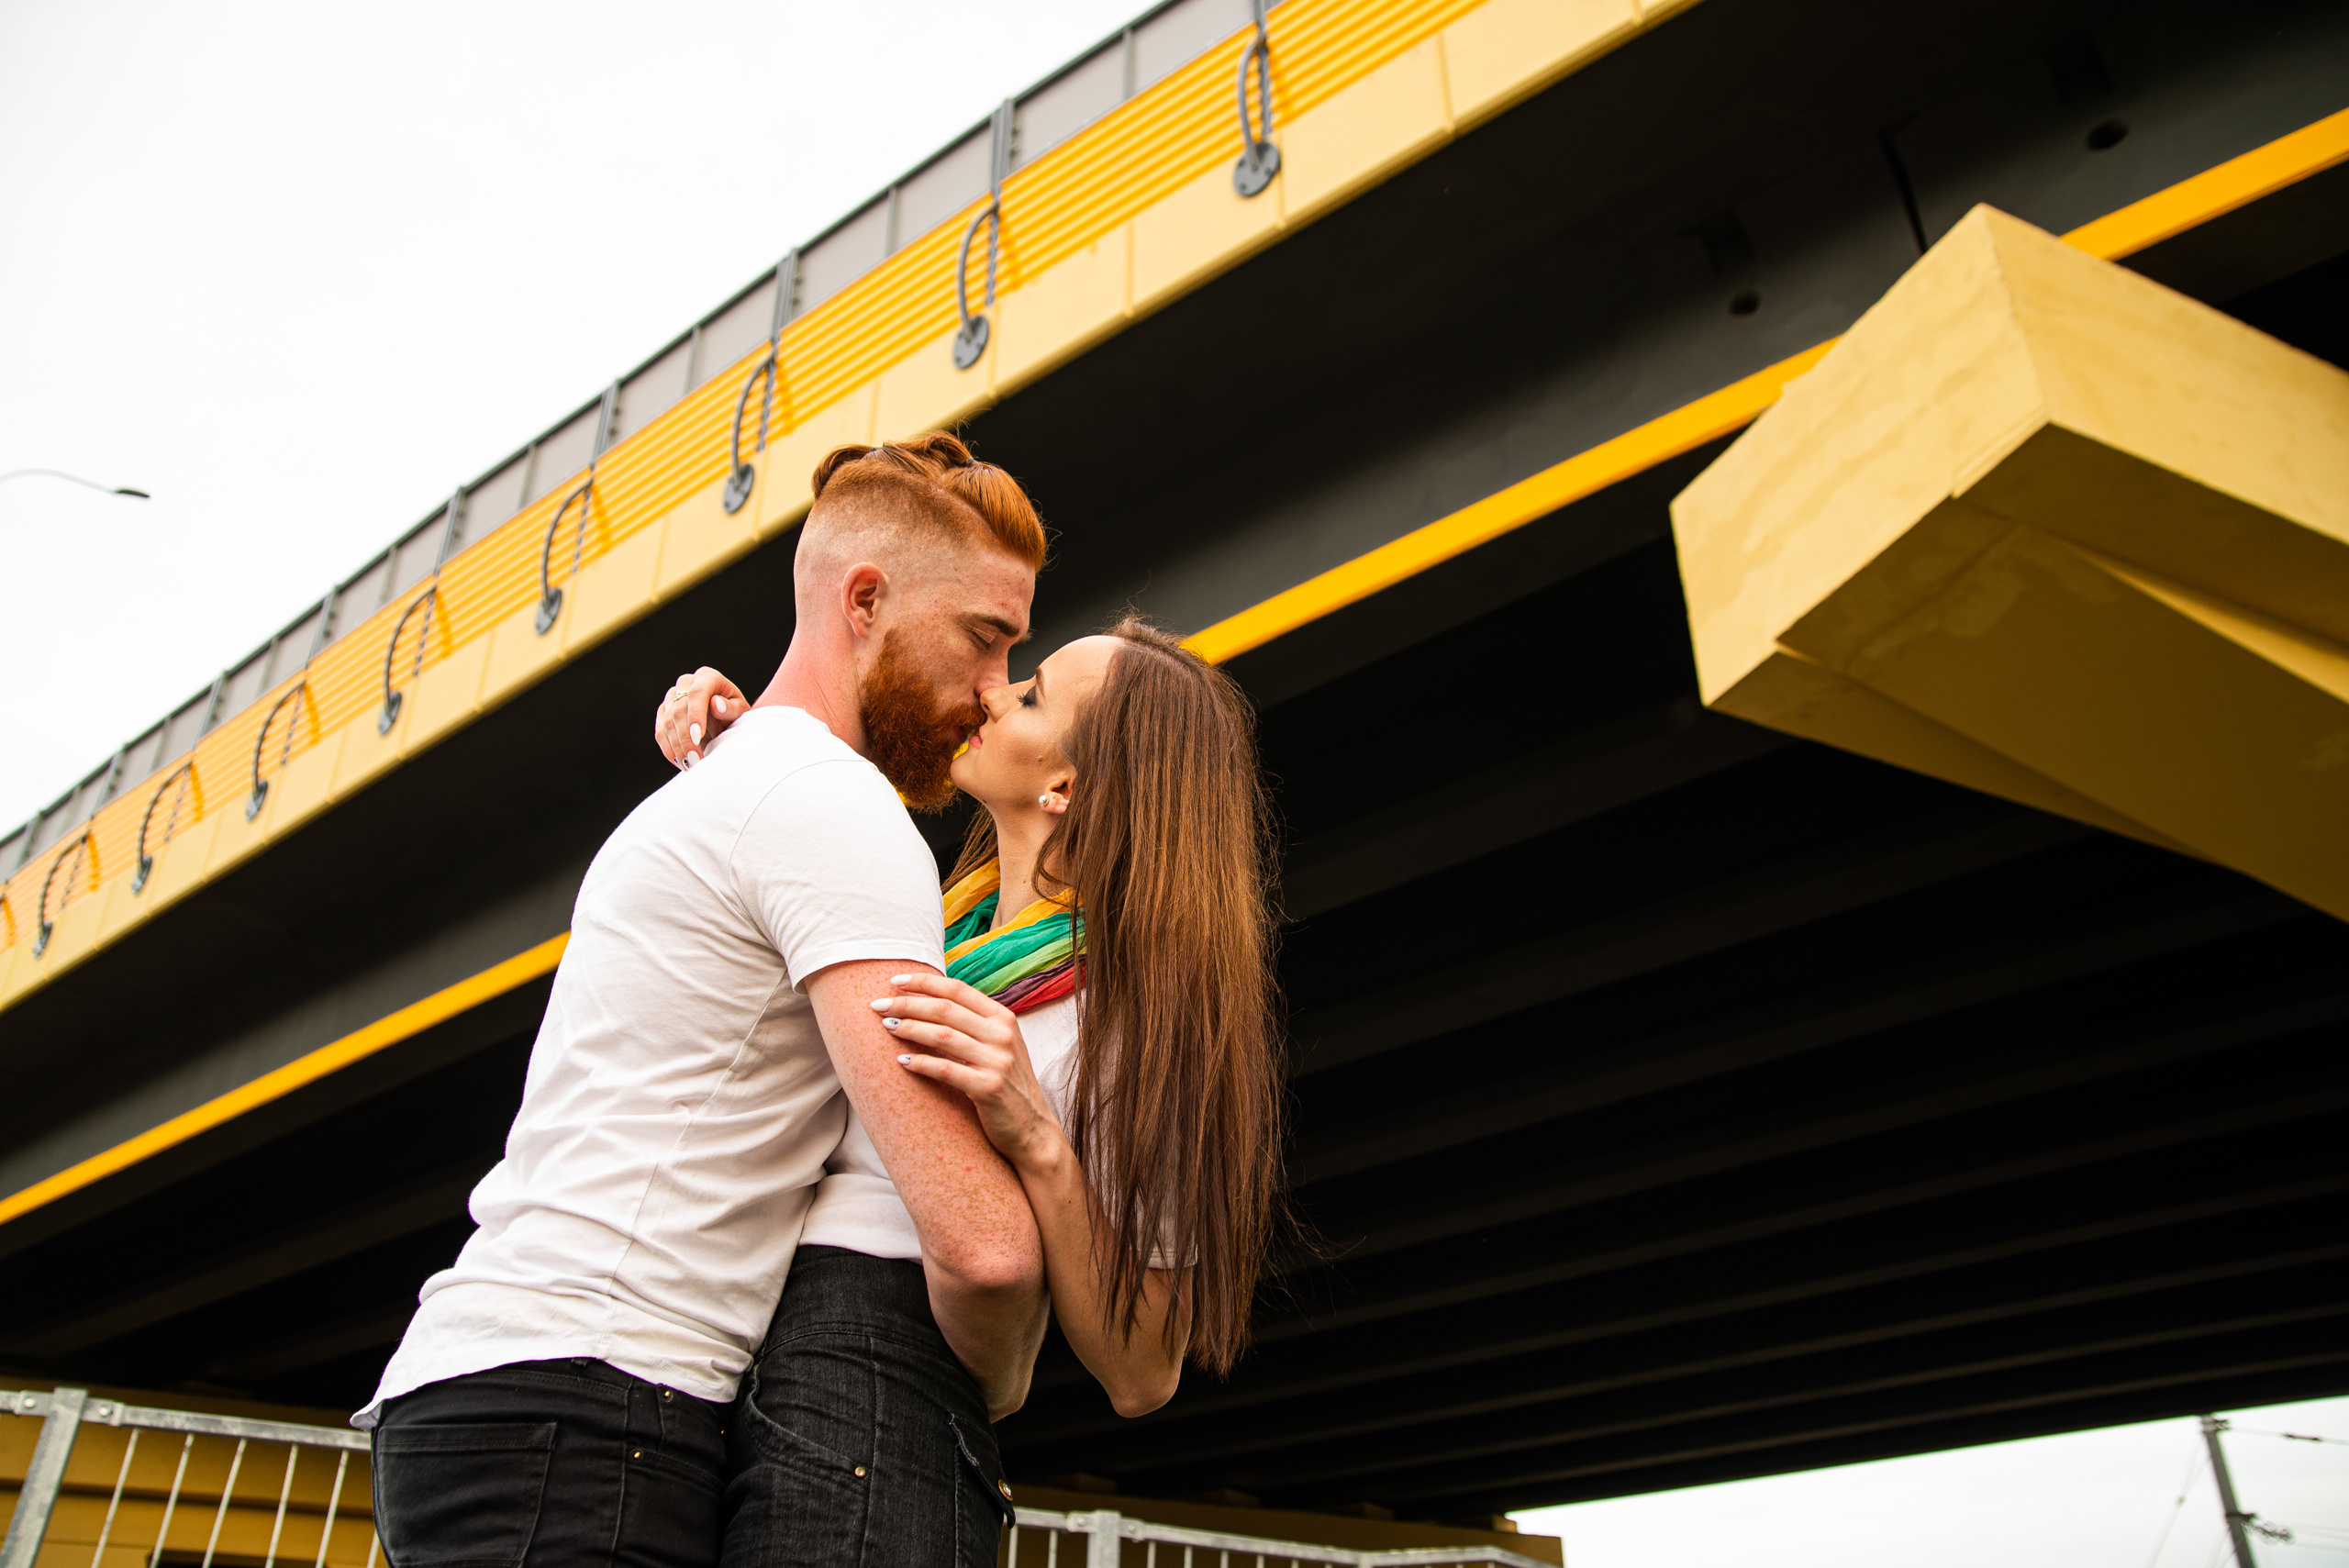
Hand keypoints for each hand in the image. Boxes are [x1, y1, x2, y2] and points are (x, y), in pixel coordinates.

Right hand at [655, 667, 746, 767]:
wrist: (724, 721)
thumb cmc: (735, 715)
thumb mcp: (740, 712)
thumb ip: (730, 708)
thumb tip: (715, 704)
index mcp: (707, 677)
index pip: (697, 694)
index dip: (695, 715)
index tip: (698, 737)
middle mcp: (686, 683)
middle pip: (679, 710)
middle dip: (686, 738)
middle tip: (695, 760)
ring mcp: (672, 697)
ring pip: (667, 722)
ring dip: (677, 747)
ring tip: (690, 766)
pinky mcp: (663, 712)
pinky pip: (660, 732)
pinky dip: (669, 750)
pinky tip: (681, 763)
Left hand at [875, 974, 1066, 1171]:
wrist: (1031, 1128)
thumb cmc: (1007, 1083)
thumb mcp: (998, 1045)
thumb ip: (974, 1023)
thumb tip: (929, 1000)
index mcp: (1003, 1018)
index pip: (957, 989)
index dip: (924, 982)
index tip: (893, 980)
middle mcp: (1002, 1035)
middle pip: (945, 1009)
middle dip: (907, 1004)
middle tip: (878, 1006)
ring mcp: (997, 1061)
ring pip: (943, 1036)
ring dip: (909, 1029)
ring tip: (886, 1027)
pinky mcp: (989, 1088)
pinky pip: (946, 1070)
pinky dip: (921, 1063)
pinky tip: (901, 1061)